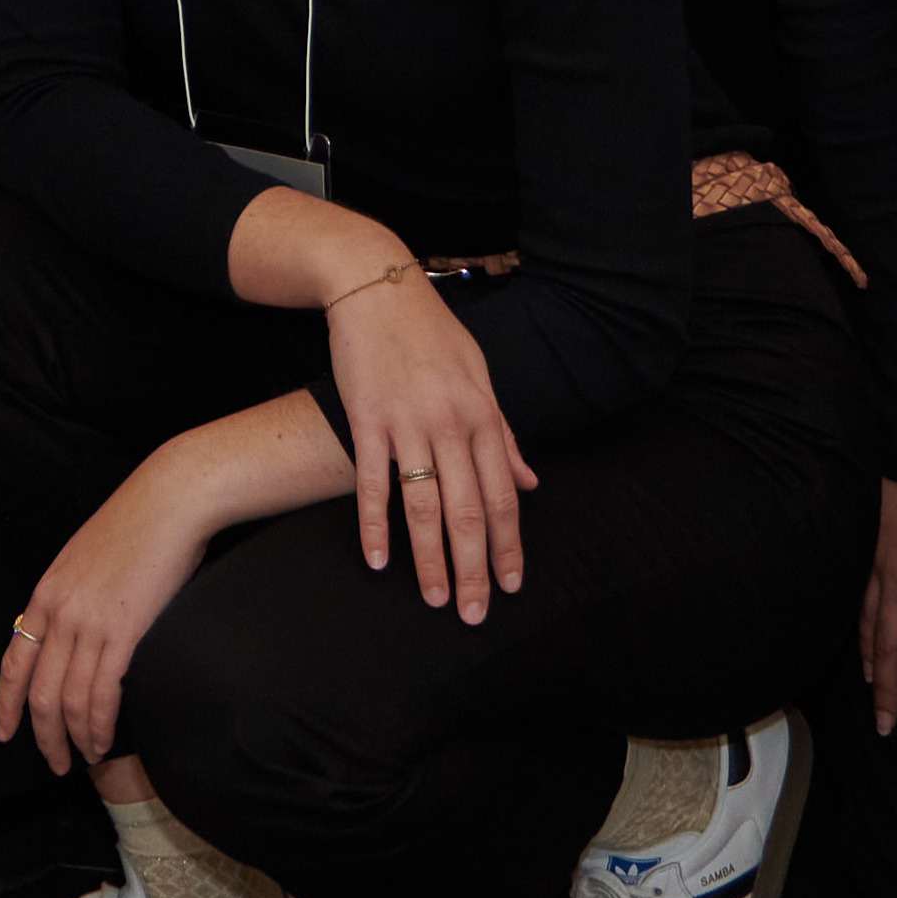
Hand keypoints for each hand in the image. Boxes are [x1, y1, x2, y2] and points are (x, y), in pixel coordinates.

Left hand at [0, 449, 217, 773]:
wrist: (169, 502)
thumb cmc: (136, 527)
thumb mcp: (85, 559)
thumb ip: (71, 597)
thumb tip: (69, 637)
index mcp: (46, 592)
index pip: (14, 660)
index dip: (6, 702)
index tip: (4, 732)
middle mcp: (59, 612)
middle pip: (39, 693)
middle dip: (43, 736)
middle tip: (54, 764)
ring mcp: (88, 624)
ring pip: (69, 702)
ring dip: (75, 739)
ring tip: (85, 757)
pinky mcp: (121, 633)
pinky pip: (101, 696)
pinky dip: (99, 726)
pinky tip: (104, 740)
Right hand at [322, 261, 532, 613]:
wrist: (375, 283)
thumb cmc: (431, 332)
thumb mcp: (478, 375)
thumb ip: (502, 434)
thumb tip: (530, 482)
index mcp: (482, 414)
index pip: (502, 496)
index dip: (508, 545)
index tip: (510, 584)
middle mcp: (450, 422)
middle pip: (466, 511)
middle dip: (472, 569)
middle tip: (473, 613)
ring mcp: (407, 421)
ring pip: (423, 506)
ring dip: (429, 560)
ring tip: (434, 599)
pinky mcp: (366, 417)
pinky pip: (373, 481)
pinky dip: (374, 525)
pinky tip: (376, 560)